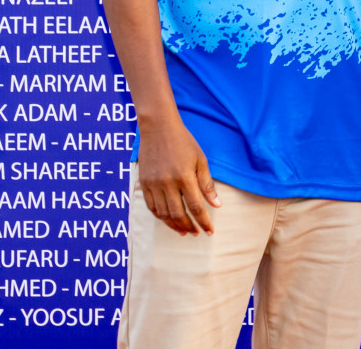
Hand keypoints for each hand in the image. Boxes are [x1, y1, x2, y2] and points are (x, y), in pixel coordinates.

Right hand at [138, 117, 220, 234]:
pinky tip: (168, 219)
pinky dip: (160, 216)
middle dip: (189, 227)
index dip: (204, 222)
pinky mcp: (144, 183)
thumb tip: (217, 205)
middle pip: (178, 214)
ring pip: (163, 214)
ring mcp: (154, 184)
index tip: (209, 231)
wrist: (159, 128)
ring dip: (174, 225)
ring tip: (184, 230)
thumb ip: (207, 184)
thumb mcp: (200, 160)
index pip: (196, 207)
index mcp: (185, 177)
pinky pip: (151, 206)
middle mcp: (168, 183)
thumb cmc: (183, 142)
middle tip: (196, 233)